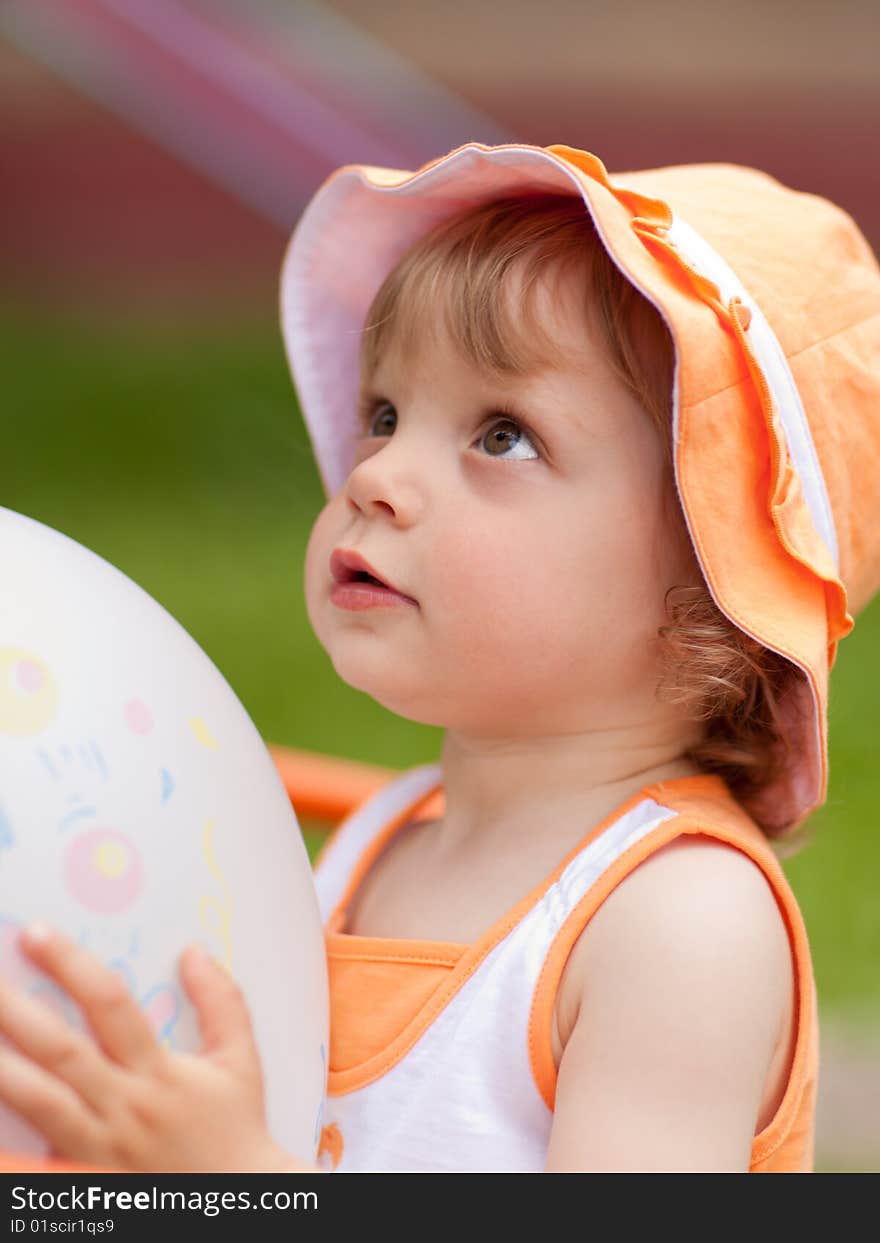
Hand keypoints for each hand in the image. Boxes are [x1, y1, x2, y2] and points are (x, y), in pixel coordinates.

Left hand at [0, 925, 301, 1171]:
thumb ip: (221, 1001)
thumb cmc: (235, 1129)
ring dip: (2, 1070)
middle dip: (15, 1011)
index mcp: (158, 1071)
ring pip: (38, 1104)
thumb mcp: (239, 1061)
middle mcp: (124, 1107)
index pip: (109, 1004)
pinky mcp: (81, 1179)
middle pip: (60, 1052)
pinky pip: (35, 1159)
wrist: (236, 1202)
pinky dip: (11, 1141)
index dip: (71, 965)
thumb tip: (194, 951)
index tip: (37, 933)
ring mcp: (98, 1149)